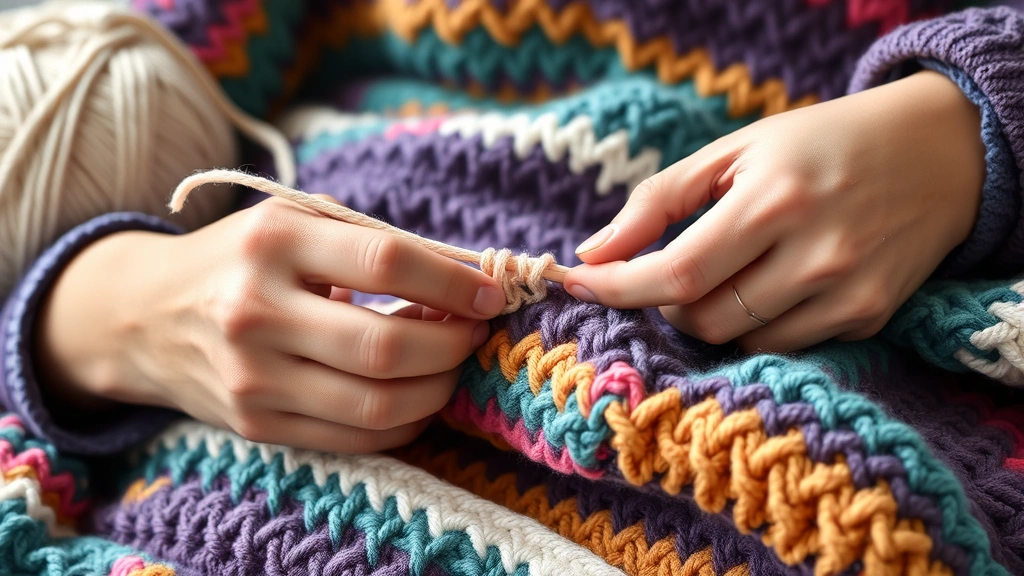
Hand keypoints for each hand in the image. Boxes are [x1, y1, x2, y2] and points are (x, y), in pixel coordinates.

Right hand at [36, 196, 507, 452]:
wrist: (145, 315)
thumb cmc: (241, 259)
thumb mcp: (294, 222)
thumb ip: (374, 243)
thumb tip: (468, 279)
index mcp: (273, 241)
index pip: (387, 261)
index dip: (453, 283)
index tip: (489, 294)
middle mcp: (256, 311)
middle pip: (386, 348)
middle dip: (452, 346)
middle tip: (472, 333)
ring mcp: (252, 376)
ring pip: (377, 406)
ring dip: (436, 389)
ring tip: (448, 363)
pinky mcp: (256, 423)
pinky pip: (355, 438)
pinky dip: (405, 422)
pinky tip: (416, 396)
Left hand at [564, 70, 985, 351]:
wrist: (935, 152)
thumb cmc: (818, 145)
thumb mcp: (734, 151)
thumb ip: (658, 201)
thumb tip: (592, 254)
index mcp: (773, 200)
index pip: (675, 271)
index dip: (617, 288)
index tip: (574, 286)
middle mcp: (815, 254)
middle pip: (702, 318)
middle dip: (667, 302)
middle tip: (674, 268)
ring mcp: (847, 292)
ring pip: (739, 340)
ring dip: (711, 316)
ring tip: (732, 270)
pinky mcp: (869, 317)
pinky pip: (784, 344)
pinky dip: (758, 324)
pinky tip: (777, 283)